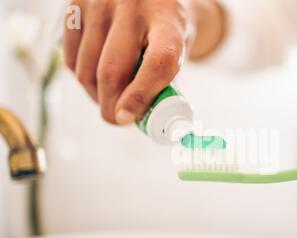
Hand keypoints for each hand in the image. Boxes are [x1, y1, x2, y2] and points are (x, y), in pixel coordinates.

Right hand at [64, 0, 224, 124]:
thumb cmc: (167, 28)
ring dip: (96, 96)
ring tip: (110, 99)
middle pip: (113, 72)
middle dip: (112, 107)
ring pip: (87, 70)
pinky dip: (82, 78)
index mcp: (169, 19)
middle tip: (118, 119)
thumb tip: (135, 117)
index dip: (142, 96)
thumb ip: (162, 80)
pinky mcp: (76, 6)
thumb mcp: (179, 48)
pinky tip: (96, 78)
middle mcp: (133, 5)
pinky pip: (70, 59)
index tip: (128, 118)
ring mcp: (100, 3)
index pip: (158, 62)